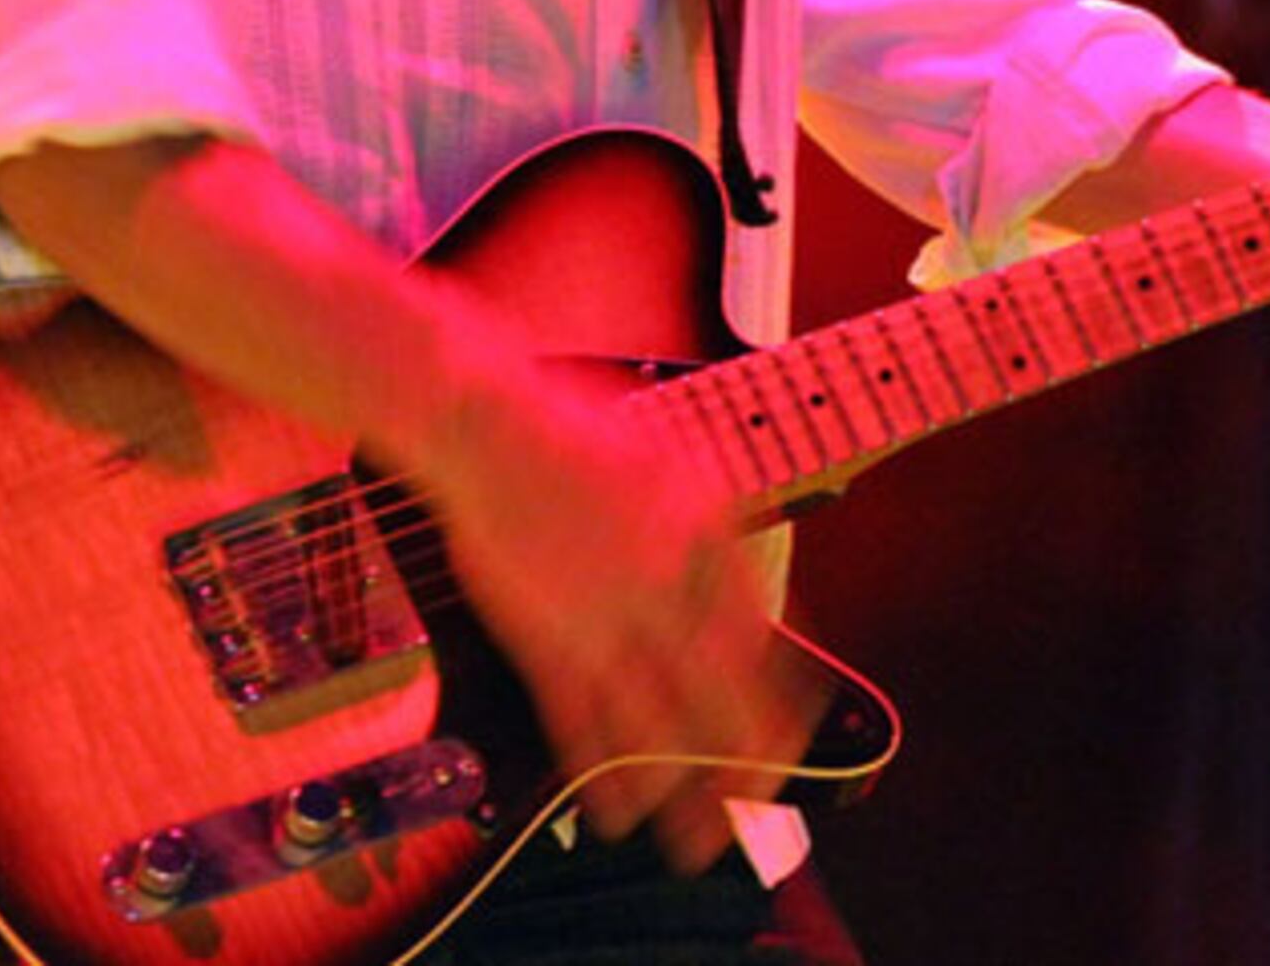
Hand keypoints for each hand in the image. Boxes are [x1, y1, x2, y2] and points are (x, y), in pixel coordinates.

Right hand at [408, 363, 821, 869]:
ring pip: (655, 727)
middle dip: (744, 772)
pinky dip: (602, 776)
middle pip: (720, 698)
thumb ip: (706, 536)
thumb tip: (736, 605)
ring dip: (679, 797)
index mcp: (704, 535)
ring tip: (694, 847)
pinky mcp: (541, 636)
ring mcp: (600, 612)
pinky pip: (581, 724)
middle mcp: (663, 582)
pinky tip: (616, 815)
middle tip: (754, 814)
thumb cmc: (569, 435)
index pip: (760, 642)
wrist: (481, 422)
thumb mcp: (667, 465)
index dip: (779, 706)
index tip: (788, 746)